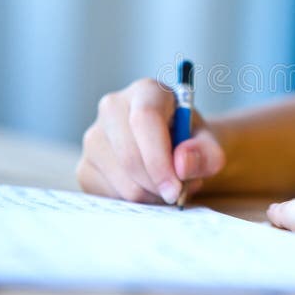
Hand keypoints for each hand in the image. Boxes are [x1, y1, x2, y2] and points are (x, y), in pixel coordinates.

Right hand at [77, 78, 225, 203]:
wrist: (173, 148)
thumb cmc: (191, 140)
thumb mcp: (209, 143)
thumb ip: (205, 152)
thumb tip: (182, 164)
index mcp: (147, 91)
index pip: (145, 119)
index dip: (160, 159)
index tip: (176, 188)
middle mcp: (112, 107)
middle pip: (129, 155)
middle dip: (158, 184)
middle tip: (178, 193)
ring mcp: (94, 137)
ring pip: (120, 180)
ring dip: (150, 195)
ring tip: (167, 186)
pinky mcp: (85, 166)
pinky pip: (108, 196)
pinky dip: (134, 202)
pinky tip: (148, 189)